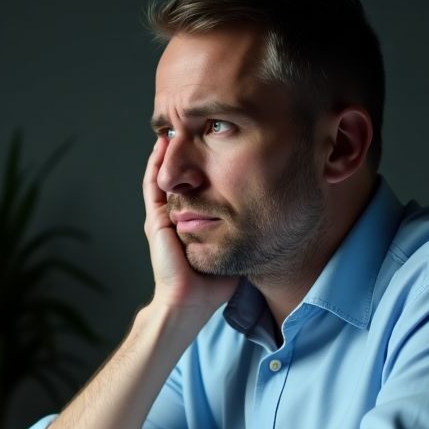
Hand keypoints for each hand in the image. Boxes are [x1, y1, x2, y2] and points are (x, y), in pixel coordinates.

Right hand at [141, 136, 237, 313]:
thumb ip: (247, 231)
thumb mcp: (235, 247)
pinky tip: (163, 145)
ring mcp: (163, 216)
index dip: (201, 164)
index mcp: (189, 222)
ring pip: (162, 175)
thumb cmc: (212, 285)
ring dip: (167, 151)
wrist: (190, 302)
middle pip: (177, 175)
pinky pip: (153, 185)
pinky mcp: (156, 220)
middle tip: (192, 126)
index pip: (194, 186)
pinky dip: (156, 163)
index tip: (215, 144)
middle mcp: (174, 216)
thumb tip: (275, 214)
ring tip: (175, 127)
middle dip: (183, 151)